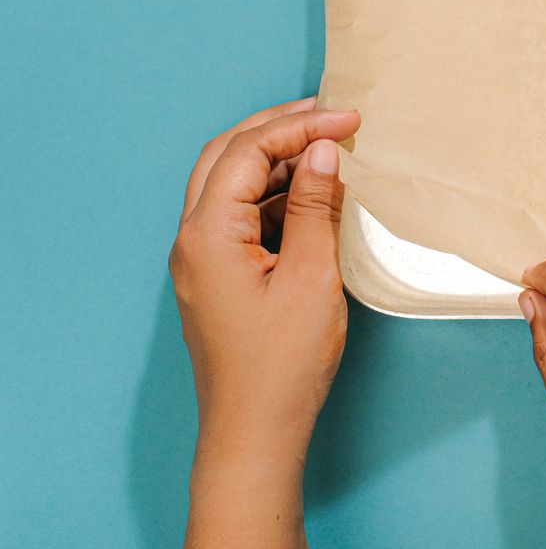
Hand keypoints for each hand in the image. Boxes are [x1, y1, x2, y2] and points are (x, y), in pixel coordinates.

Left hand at [171, 99, 360, 548]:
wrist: (256, 432)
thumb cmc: (284, 364)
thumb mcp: (312, 277)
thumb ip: (314, 207)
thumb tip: (322, 152)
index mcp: (207, 234)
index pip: (247, 151)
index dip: (299, 126)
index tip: (349, 120)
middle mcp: (192, 240)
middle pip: (224, 156)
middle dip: (276, 128)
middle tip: (329, 116)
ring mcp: (201, 260)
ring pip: (228, 184)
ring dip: (274, 160)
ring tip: (327, 151)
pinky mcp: (218, 277)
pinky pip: (238, 216)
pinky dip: (273, 194)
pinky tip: (312, 197)